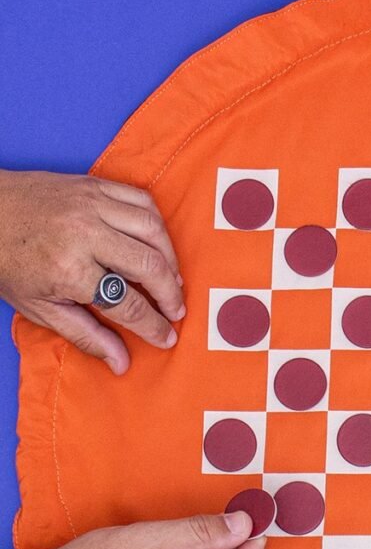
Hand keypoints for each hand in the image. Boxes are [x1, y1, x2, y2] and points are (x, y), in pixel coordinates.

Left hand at [0, 169, 184, 373]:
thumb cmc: (5, 260)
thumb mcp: (38, 307)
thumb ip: (85, 335)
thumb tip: (121, 363)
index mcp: (68, 269)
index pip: (128, 304)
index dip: (153, 326)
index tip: (167, 337)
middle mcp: (85, 234)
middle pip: (150, 266)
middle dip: (171, 294)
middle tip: (176, 310)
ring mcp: (91, 204)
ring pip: (153, 230)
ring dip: (171, 258)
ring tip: (171, 278)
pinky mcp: (93, 185)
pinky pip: (142, 200)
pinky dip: (157, 224)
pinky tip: (157, 243)